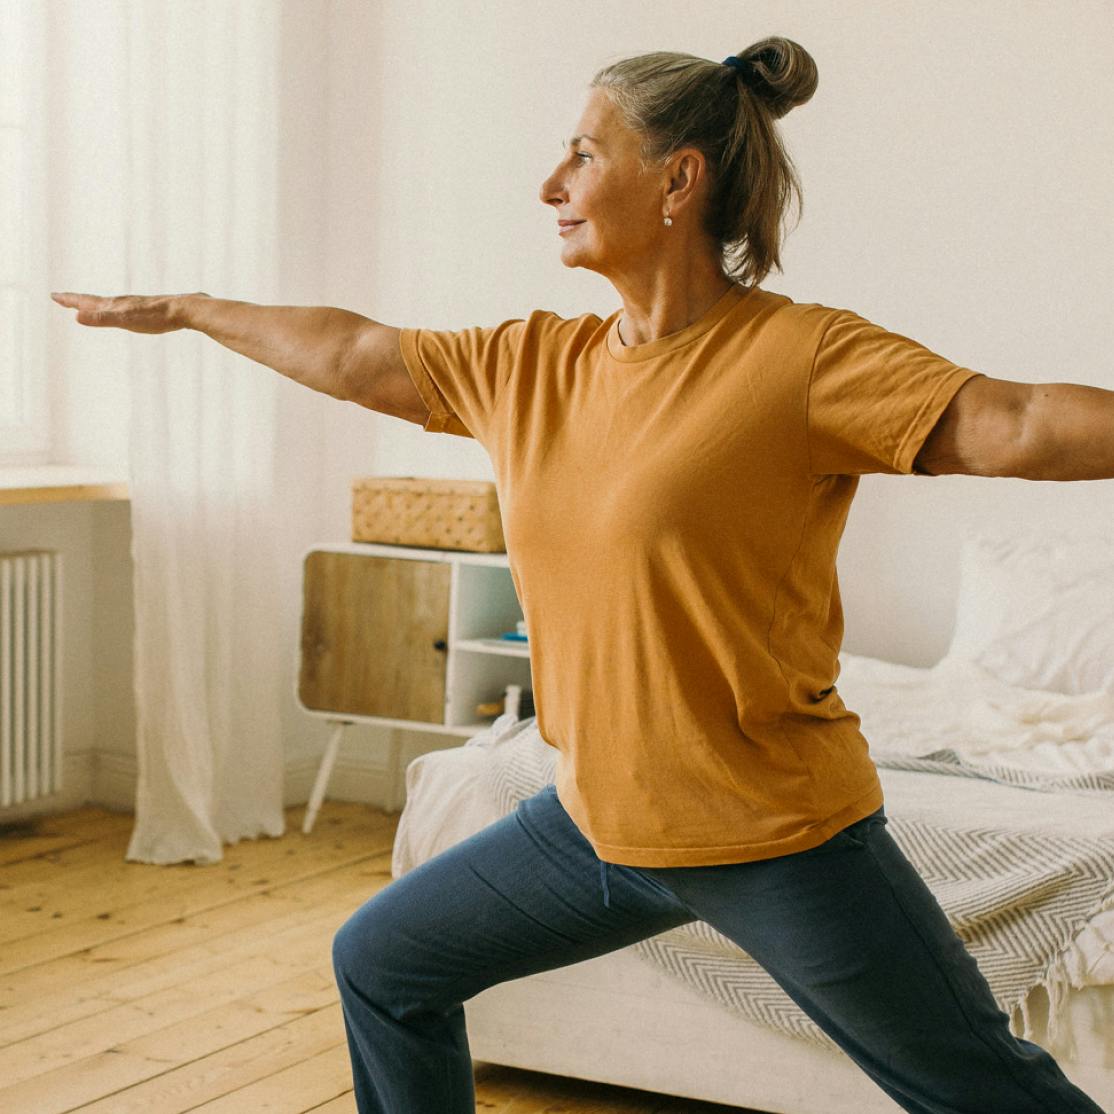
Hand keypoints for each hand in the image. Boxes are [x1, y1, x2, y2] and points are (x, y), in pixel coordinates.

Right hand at [49, 291, 207, 333]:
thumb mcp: (126, 320)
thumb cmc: (156, 317)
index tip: (54, 295)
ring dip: (95, 305)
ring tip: (89, 305)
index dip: (69, 300)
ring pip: (110, 304)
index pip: (86, 302)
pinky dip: (116, 310)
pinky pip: (126, 310)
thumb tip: (76, 317)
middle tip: (62, 298)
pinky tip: (124, 313)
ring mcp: (135, 306)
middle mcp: (123, 303)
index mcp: (114, 306)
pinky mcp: (148, 310)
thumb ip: (102, 319)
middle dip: (77, 300)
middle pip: (94, 301)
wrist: (185, 309)